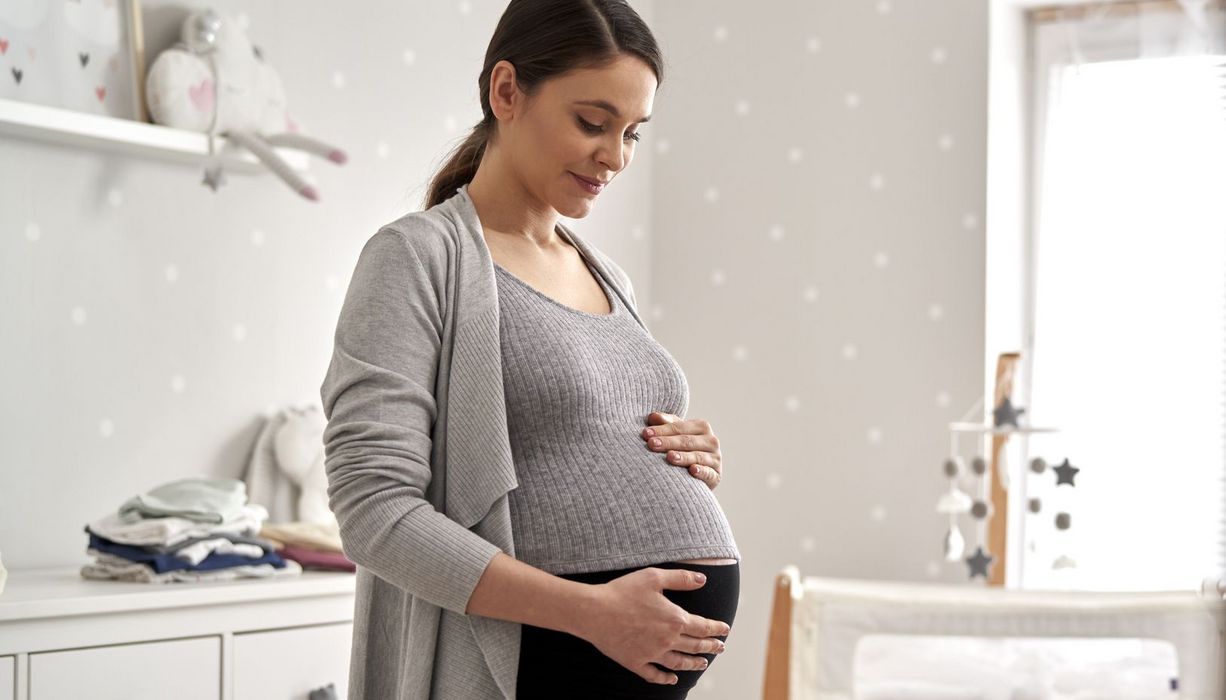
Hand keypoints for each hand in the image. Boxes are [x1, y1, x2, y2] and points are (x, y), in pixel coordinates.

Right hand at [575, 567, 730, 684]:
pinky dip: (666, 678)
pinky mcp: (636, 662)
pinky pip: (655, 674)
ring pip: (680, 663)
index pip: (703, 626)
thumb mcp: (654, 577)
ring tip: (703, 664)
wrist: (594, 611)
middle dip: (711, 646)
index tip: (725, 629)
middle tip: (720, 647)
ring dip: (694, 664)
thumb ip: (681, 578)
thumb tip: (703, 579)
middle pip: (695, 646)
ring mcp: (652, 654)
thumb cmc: (623, 591)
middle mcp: (668, 640)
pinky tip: (673, 679)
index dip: (716, 628)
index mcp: (675, 619)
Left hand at [642, 412, 722, 489]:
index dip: (662, 430)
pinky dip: (701, 471)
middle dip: (668, 442)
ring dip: (683, 457)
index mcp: (702, 426)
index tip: (646, 433)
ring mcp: (715, 458)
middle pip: (686, 441)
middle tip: (651, 444)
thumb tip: (652, 416)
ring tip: (669, 457)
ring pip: (697, 456)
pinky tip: (692, 470)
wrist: (700, 472)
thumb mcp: (676, 433)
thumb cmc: (684, 448)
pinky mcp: (716, 475)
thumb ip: (666, 423)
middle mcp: (711, 441)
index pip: (679, 427)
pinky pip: (708, 473)